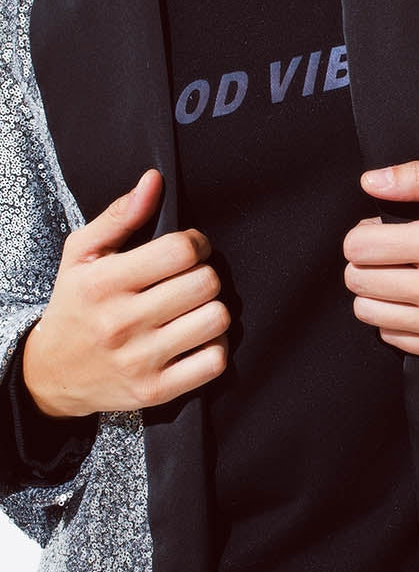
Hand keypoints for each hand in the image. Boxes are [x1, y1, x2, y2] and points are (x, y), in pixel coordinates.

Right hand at [22, 169, 229, 416]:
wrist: (50, 374)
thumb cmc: (74, 304)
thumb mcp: (81, 254)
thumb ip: (119, 215)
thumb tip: (154, 181)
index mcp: (103, 283)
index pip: (180, 251)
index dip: (196, 244)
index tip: (190, 250)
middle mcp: (121, 322)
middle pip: (205, 284)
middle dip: (205, 275)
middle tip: (191, 279)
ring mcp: (140, 360)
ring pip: (216, 320)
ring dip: (212, 309)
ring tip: (194, 308)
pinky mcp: (155, 391)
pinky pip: (214, 362)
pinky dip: (214, 346)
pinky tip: (196, 338)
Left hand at [343, 160, 418, 361]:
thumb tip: (370, 181)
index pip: (358, 246)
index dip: (363, 232)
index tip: (382, 229)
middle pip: (357, 280)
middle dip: (365, 261)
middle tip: (393, 252)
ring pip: (367, 312)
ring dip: (376, 291)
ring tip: (403, 276)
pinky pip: (392, 337)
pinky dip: (396, 318)